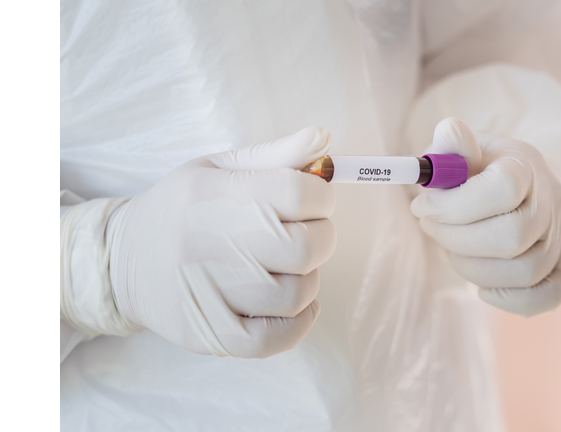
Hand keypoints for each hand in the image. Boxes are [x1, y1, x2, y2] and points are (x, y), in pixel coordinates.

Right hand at [107, 127, 335, 357]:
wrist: (123, 261)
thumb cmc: (182, 209)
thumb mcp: (218, 169)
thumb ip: (275, 155)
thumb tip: (324, 138)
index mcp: (211, 195)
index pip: (297, 192)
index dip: (321, 195)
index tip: (313, 199)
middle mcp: (206, 244)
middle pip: (303, 247)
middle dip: (321, 237)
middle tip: (304, 233)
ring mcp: (206, 295)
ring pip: (296, 293)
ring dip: (308, 277)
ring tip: (289, 266)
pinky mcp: (209, 334)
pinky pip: (276, 339)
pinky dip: (300, 322)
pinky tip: (295, 303)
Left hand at [411, 118, 560, 316]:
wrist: (511, 182)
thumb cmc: (475, 168)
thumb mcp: (460, 149)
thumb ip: (452, 144)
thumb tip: (451, 133)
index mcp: (525, 165)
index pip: (504, 188)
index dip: (455, 205)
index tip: (422, 206)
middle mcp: (551, 200)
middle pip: (513, 236)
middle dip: (457, 239)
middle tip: (430, 227)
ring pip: (525, 271)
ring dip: (472, 268)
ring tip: (450, 248)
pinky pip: (549, 295)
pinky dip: (510, 298)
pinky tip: (481, 283)